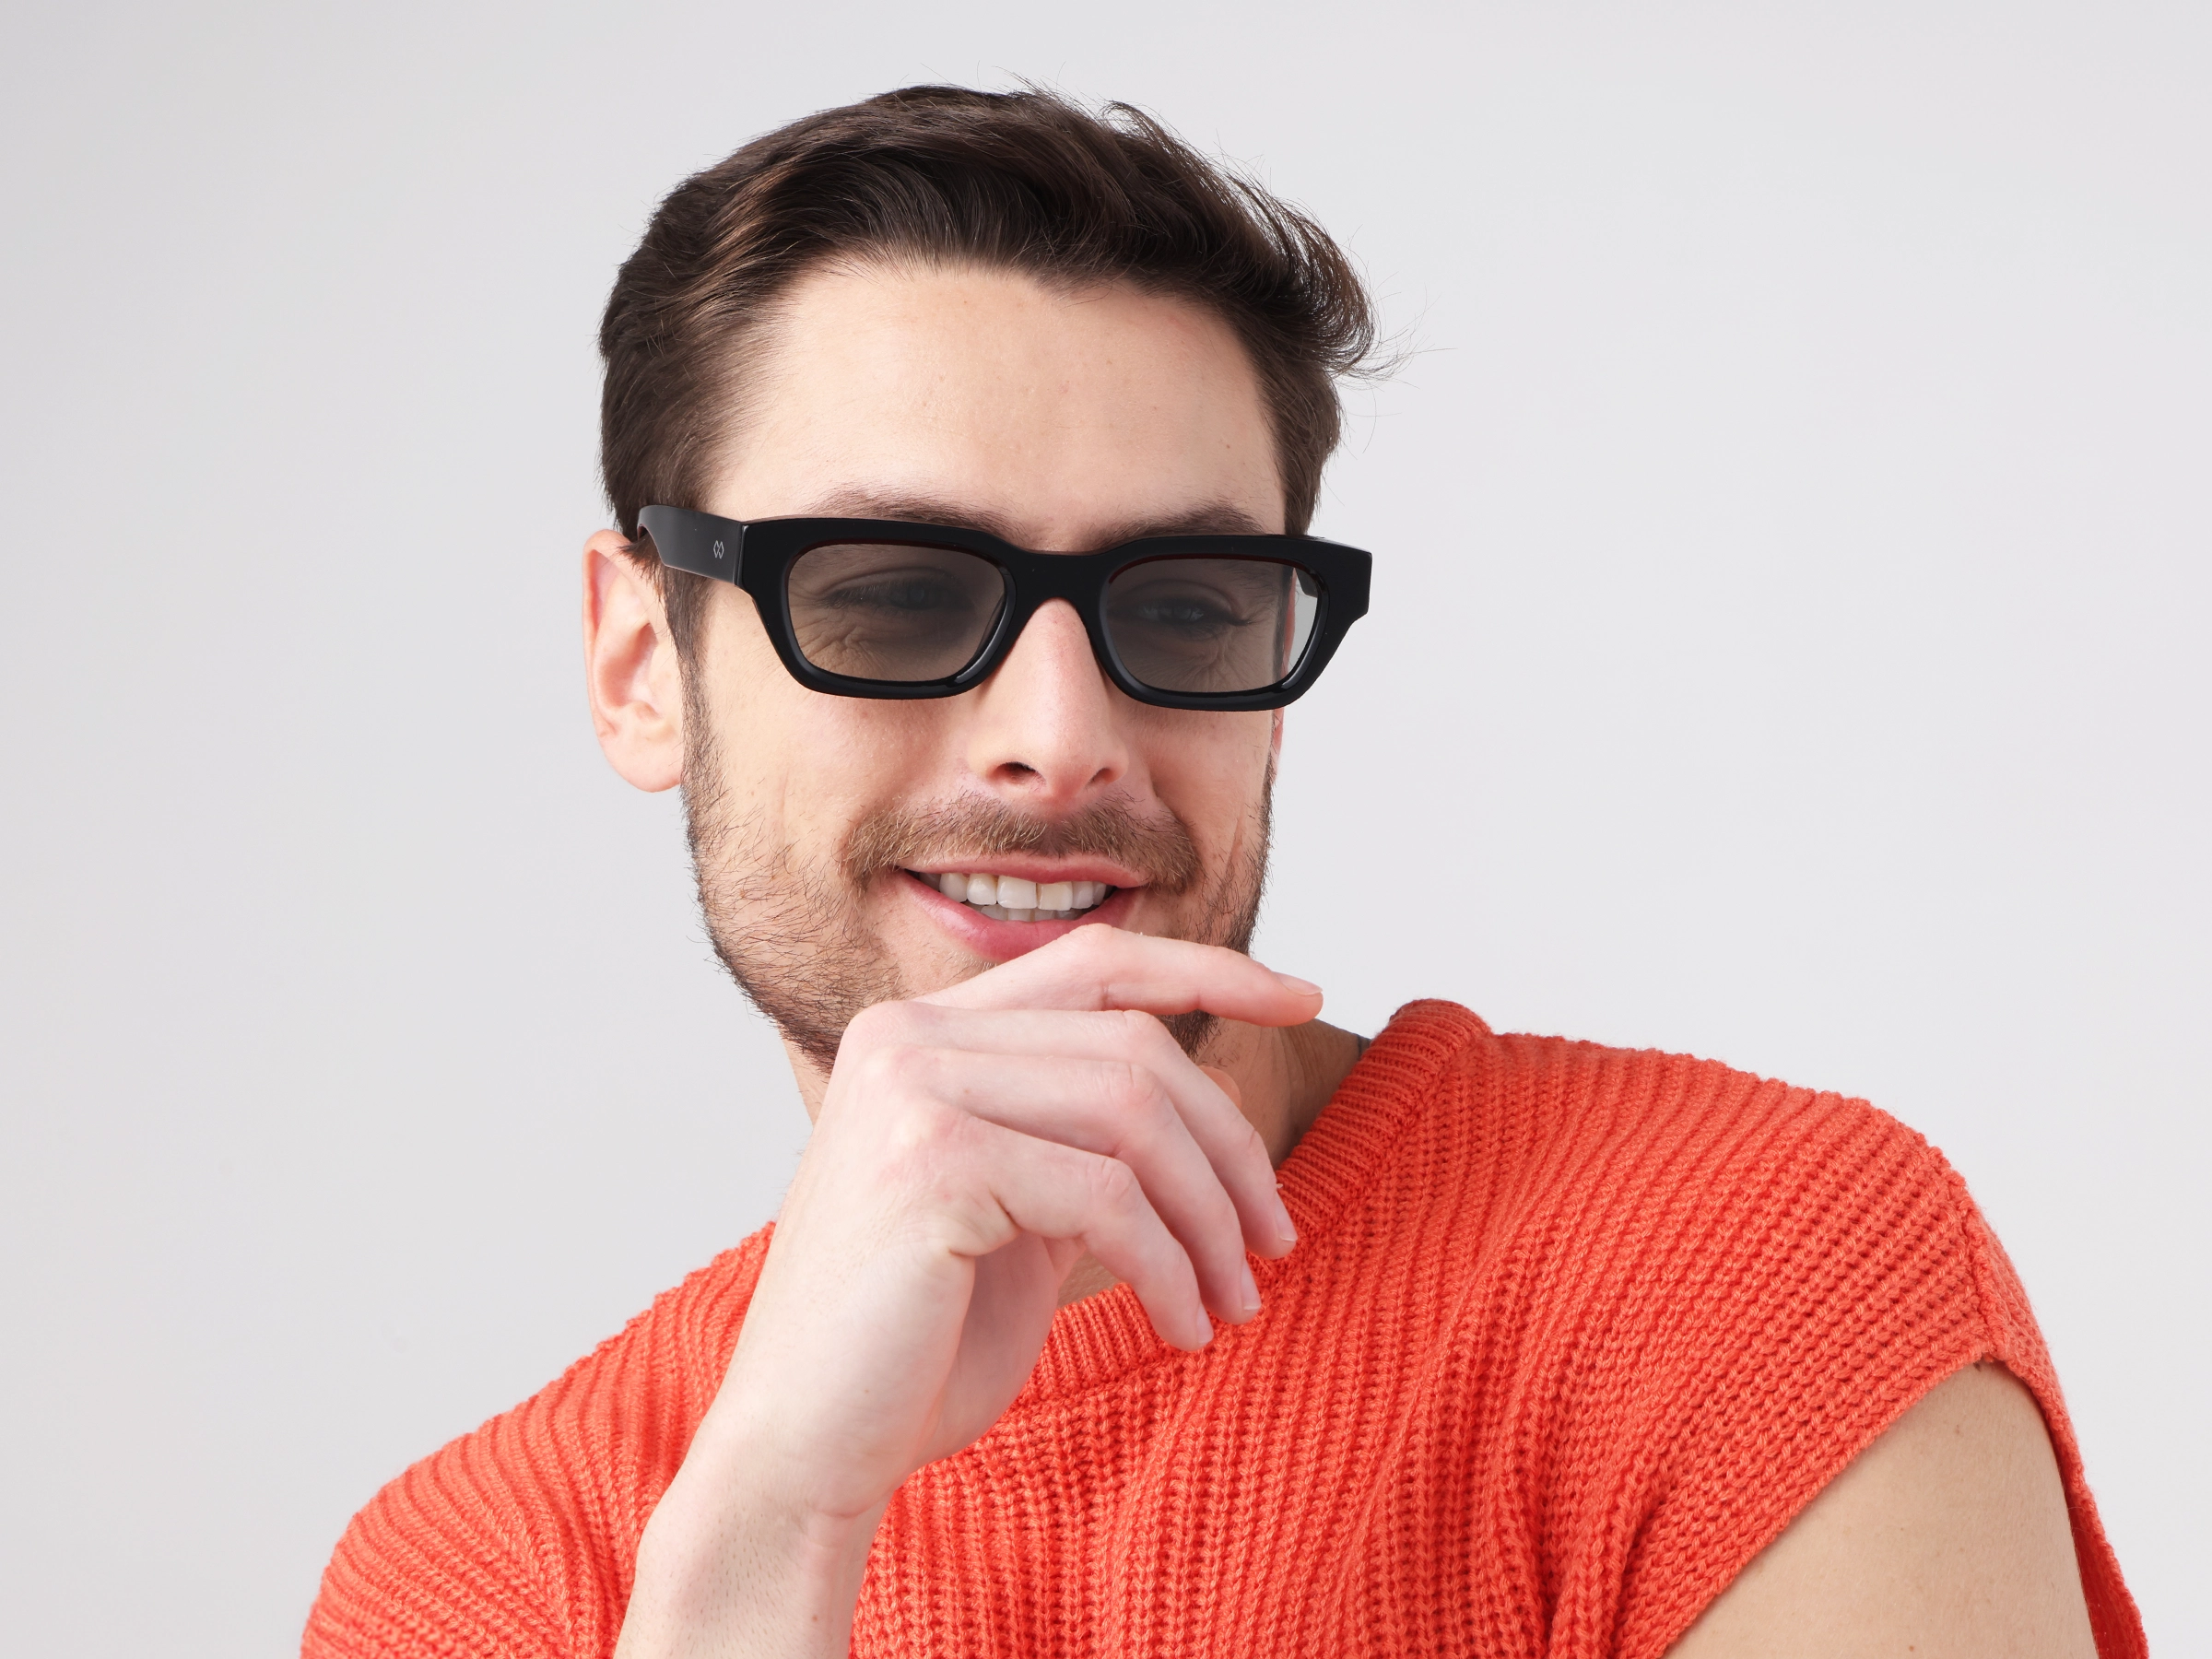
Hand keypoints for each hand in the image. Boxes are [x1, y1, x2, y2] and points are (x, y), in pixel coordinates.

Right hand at [614, 925, 1317, 1657]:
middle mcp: (906, 1035)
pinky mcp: (931, 1164)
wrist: (805, 1449)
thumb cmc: (912, 1344)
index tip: (1305, 999)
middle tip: (1276, 1241)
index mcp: (918, 1030)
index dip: (1210, 968)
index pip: (1093, 961)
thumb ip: (1083, 1135)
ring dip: (1211, 1218)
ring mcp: (912, 1090)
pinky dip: (1168, 1269)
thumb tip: (1219, 1085)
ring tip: (1235, 1301)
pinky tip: (1180, 1329)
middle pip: (1134, 1047)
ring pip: (1134, 1116)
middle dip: (1231, 1146)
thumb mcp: (1017, 1210)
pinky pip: (1109, 1200)